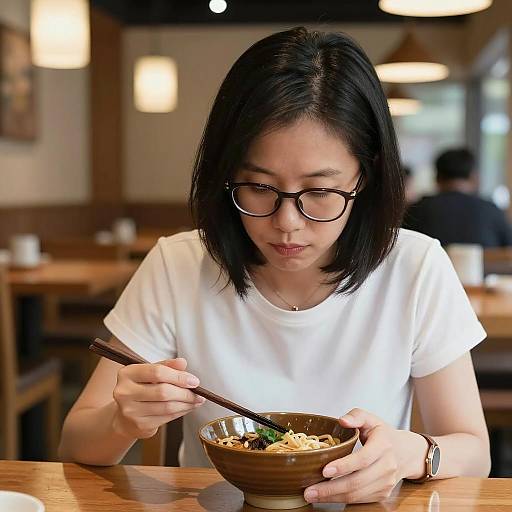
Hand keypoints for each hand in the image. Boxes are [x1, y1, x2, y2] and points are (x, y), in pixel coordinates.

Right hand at [112, 358, 204, 438]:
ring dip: (186, 404)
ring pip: (167, 407)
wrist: (125, 415)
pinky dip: (181, 412)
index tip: (194, 381)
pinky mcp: (139, 425)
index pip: (157, 372)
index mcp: (127, 373)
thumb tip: (182, 362)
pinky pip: (166, 418)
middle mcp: (125, 392)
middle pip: (163, 392)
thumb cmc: (141, 388)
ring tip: (196, 400)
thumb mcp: (151, 372)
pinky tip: (187, 407)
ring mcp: (130, 411)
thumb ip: (167, 366)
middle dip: (185, 393)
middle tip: (198, 393)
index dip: (178, 377)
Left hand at [303, 408, 426, 503]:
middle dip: (331, 488)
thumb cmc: (383, 434)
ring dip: (333, 497)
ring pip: (357, 495)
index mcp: (383, 445)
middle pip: (357, 481)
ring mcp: (386, 482)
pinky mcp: (383, 493)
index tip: (325, 470)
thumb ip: (355, 415)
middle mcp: (387, 466)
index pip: (363, 459)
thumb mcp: (370, 418)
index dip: (344, 466)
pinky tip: (327, 496)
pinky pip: (360, 500)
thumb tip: (342, 420)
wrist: (406, 452)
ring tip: (312, 495)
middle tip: (309, 490)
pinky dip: (341, 500)